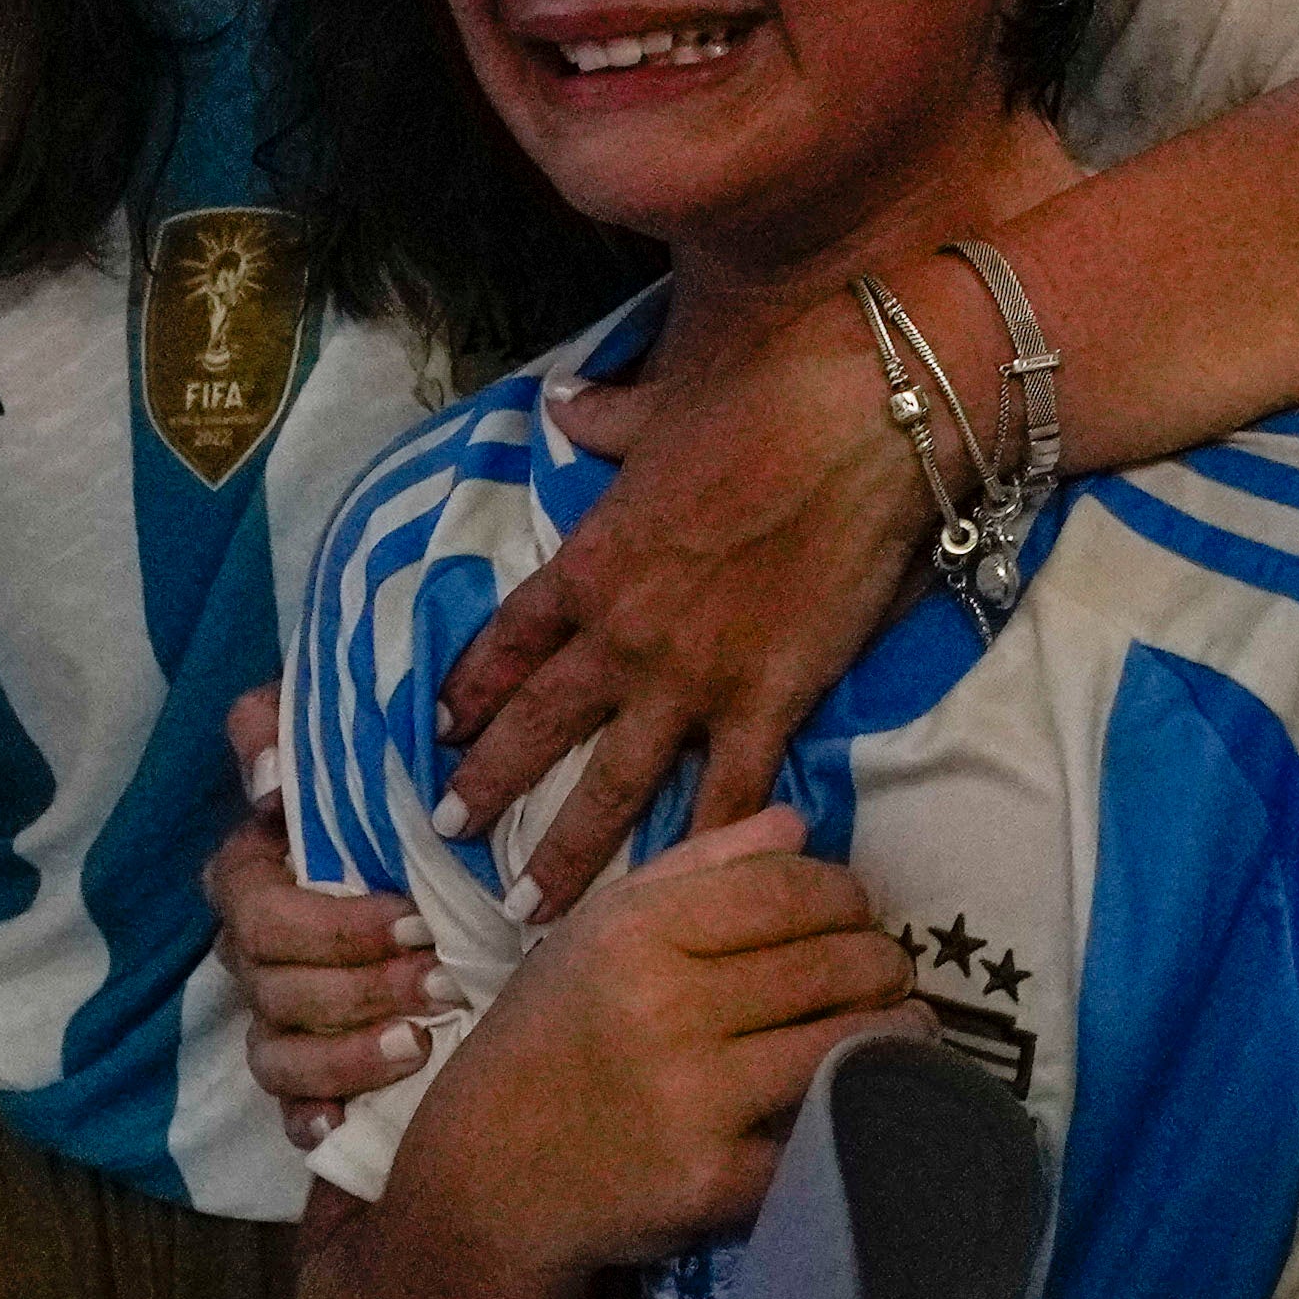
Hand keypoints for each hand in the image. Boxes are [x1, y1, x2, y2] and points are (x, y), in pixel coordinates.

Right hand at [210, 687, 438, 1128]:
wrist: (443, 860)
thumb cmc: (390, 794)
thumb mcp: (343, 739)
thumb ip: (279, 729)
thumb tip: (268, 782)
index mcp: (252, 875)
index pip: (257, 909)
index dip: (332, 924)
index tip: (413, 919)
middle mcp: (252, 951)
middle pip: (274, 987)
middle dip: (360, 988)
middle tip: (442, 981)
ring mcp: (274, 1016)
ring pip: (277, 1055)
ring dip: (348, 1055)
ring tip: (423, 1042)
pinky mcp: (305, 1074)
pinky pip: (287, 1110)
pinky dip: (313, 1118)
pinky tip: (345, 1125)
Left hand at [428, 300, 941, 905]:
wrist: (858, 417)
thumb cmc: (758, 392)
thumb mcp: (660, 398)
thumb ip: (605, 417)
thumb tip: (564, 400)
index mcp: (591, 560)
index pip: (511, 638)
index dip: (473, 685)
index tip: (440, 726)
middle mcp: (623, 633)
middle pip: (538, 725)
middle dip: (487, 784)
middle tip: (445, 836)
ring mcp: (692, 676)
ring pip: (614, 786)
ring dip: (569, 851)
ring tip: (532, 907)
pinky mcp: (770, 699)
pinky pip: (733, 793)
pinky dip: (717, 846)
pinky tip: (694, 895)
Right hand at [464, 805, 912, 1269]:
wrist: (492, 1175)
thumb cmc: (551, 1037)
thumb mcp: (598, 930)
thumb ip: (698, 868)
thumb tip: (797, 823)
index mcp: (636, 934)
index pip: (787, 891)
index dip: (844, 895)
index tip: (855, 911)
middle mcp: (665, 1009)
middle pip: (832, 963)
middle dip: (881, 960)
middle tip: (886, 969)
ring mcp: (695, 1101)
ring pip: (848, 1043)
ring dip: (897, 1026)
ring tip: (901, 1019)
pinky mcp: (719, 1182)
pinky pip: (824, 1128)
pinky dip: (858, 1104)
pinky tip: (863, 1089)